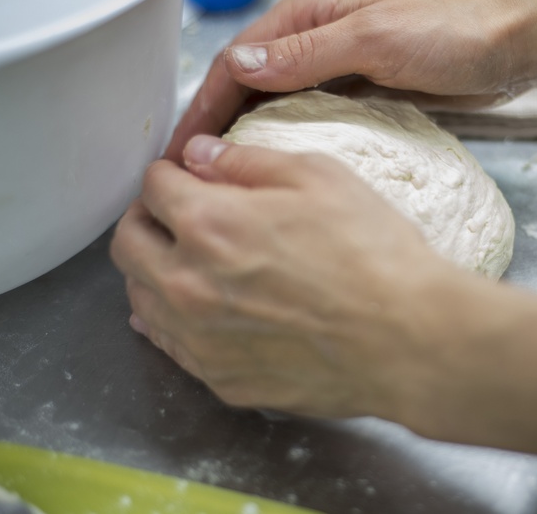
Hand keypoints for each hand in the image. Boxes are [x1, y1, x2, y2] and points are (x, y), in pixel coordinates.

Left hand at [110, 135, 472, 417]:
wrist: (408, 338)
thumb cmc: (373, 253)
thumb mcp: (320, 177)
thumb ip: (248, 163)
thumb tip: (202, 155)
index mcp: (208, 224)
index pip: (153, 188)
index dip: (169, 174)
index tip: (184, 176)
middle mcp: (188, 284)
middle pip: (128, 245)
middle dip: (145, 219)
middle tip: (173, 214)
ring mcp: (201, 340)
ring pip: (140, 300)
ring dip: (154, 272)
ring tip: (187, 262)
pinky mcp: (222, 380)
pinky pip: (172, 347)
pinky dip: (175, 321)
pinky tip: (201, 311)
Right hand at [166, 0, 534, 159]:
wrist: (514, 45)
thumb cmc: (452, 33)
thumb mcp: (374, 39)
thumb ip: (305, 54)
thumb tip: (237, 65)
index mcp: (308, 12)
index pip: (236, 61)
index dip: (202, 107)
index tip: (179, 153)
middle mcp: (316, 35)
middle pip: (249, 84)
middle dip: (217, 127)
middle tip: (191, 180)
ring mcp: (340, 65)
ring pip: (277, 104)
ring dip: (249, 138)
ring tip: (223, 185)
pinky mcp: (364, 91)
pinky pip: (313, 118)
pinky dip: (289, 142)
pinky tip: (278, 173)